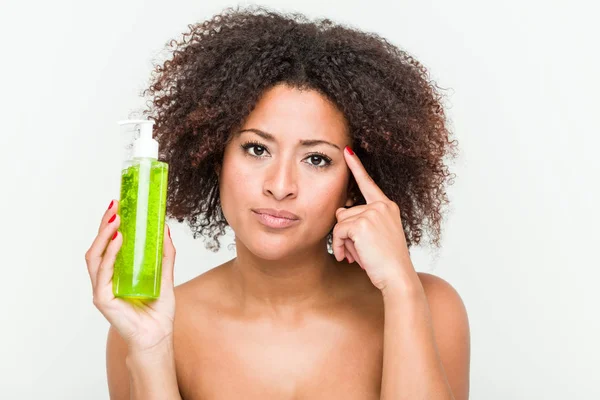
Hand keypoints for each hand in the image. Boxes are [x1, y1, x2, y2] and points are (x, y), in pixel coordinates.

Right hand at [84, 199, 176, 352]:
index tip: (118, 204)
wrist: (158, 336)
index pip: (108, 244)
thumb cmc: (158, 311)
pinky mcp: (103, 299)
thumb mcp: (165, 275)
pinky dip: (109, 255)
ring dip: (104, 236)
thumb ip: (164, 254)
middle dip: (104, 225)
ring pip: (95, 257)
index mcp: (117, 273)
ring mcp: (102, 289)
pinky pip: (103, 273)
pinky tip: (118, 241)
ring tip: (115, 219)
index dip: (110, 224)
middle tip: (115, 205)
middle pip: (98, 246)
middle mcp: (106, 279)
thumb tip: (165, 228)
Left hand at [333, 147, 418, 291]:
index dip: (356, 167)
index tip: (347, 151)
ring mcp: (373, 213)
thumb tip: (340, 211)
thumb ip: (359, 221)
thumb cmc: (386, 262)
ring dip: (343, 243)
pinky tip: (348, 257)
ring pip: (341, 223)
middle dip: (346, 235)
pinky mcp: (362, 223)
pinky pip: (338, 232)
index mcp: (387, 207)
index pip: (368, 184)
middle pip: (346, 213)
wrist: (398, 277)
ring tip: (356, 257)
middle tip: (358, 253)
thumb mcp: (374, 237)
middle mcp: (381, 206)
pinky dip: (339, 246)